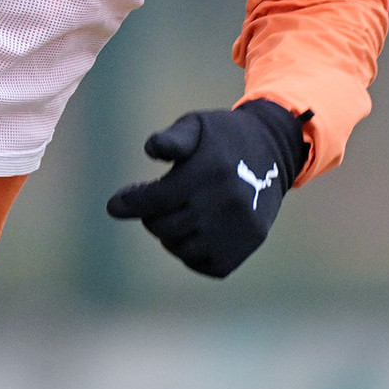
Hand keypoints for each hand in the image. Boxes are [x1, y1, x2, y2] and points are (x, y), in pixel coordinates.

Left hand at [105, 99, 308, 277]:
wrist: (275, 151)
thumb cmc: (224, 137)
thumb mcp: (197, 124)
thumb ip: (172, 137)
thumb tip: (150, 149)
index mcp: (209, 170)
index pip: (155, 199)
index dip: (129, 203)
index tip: (114, 206)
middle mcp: (225, 203)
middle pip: (164, 227)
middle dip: (151, 216)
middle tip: (154, 204)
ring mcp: (238, 229)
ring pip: (181, 248)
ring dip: (170, 235)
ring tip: (177, 215)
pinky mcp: (247, 246)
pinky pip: (205, 264)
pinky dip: (192, 253)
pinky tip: (194, 232)